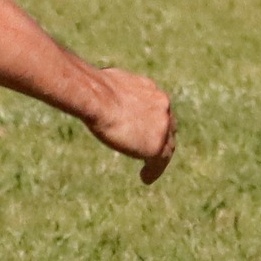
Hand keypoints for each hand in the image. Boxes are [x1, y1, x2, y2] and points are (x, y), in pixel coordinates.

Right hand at [81, 67, 175, 183]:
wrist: (96, 98)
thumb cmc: (93, 88)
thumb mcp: (105, 83)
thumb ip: (113, 90)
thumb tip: (98, 89)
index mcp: (151, 90)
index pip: (158, 109)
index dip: (153, 121)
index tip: (145, 128)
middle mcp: (162, 106)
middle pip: (167, 127)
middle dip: (161, 137)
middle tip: (150, 147)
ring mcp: (162, 127)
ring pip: (166, 146)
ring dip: (158, 157)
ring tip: (150, 169)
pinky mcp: (156, 146)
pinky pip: (159, 163)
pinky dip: (153, 171)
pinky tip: (145, 178)